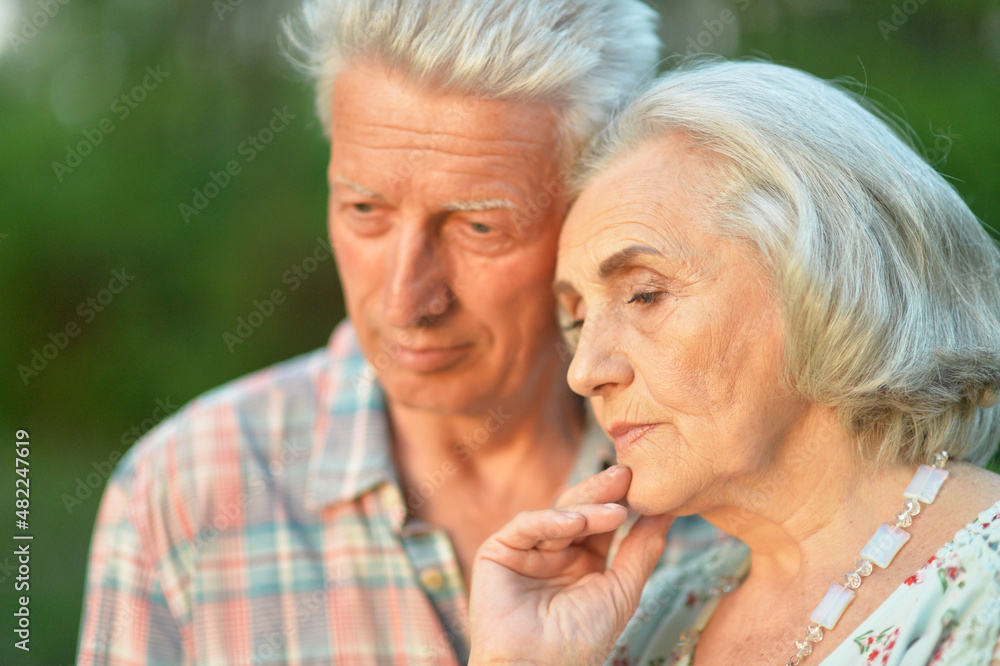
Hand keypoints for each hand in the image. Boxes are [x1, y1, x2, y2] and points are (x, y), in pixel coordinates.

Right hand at [468, 466, 672, 664]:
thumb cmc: (582, 641)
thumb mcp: (621, 591)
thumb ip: (641, 550)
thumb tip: (667, 514)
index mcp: (582, 562)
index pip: (602, 523)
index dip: (621, 503)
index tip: (646, 484)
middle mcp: (553, 552)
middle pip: (579, 511)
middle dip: (603, 493)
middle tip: (626, 473)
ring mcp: (526, 550)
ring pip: (556, 514)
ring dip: (586, 508)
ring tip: (615, 506)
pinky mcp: (498, 551)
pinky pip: (526, 526)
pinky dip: (551, 521)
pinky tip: (576, 522)